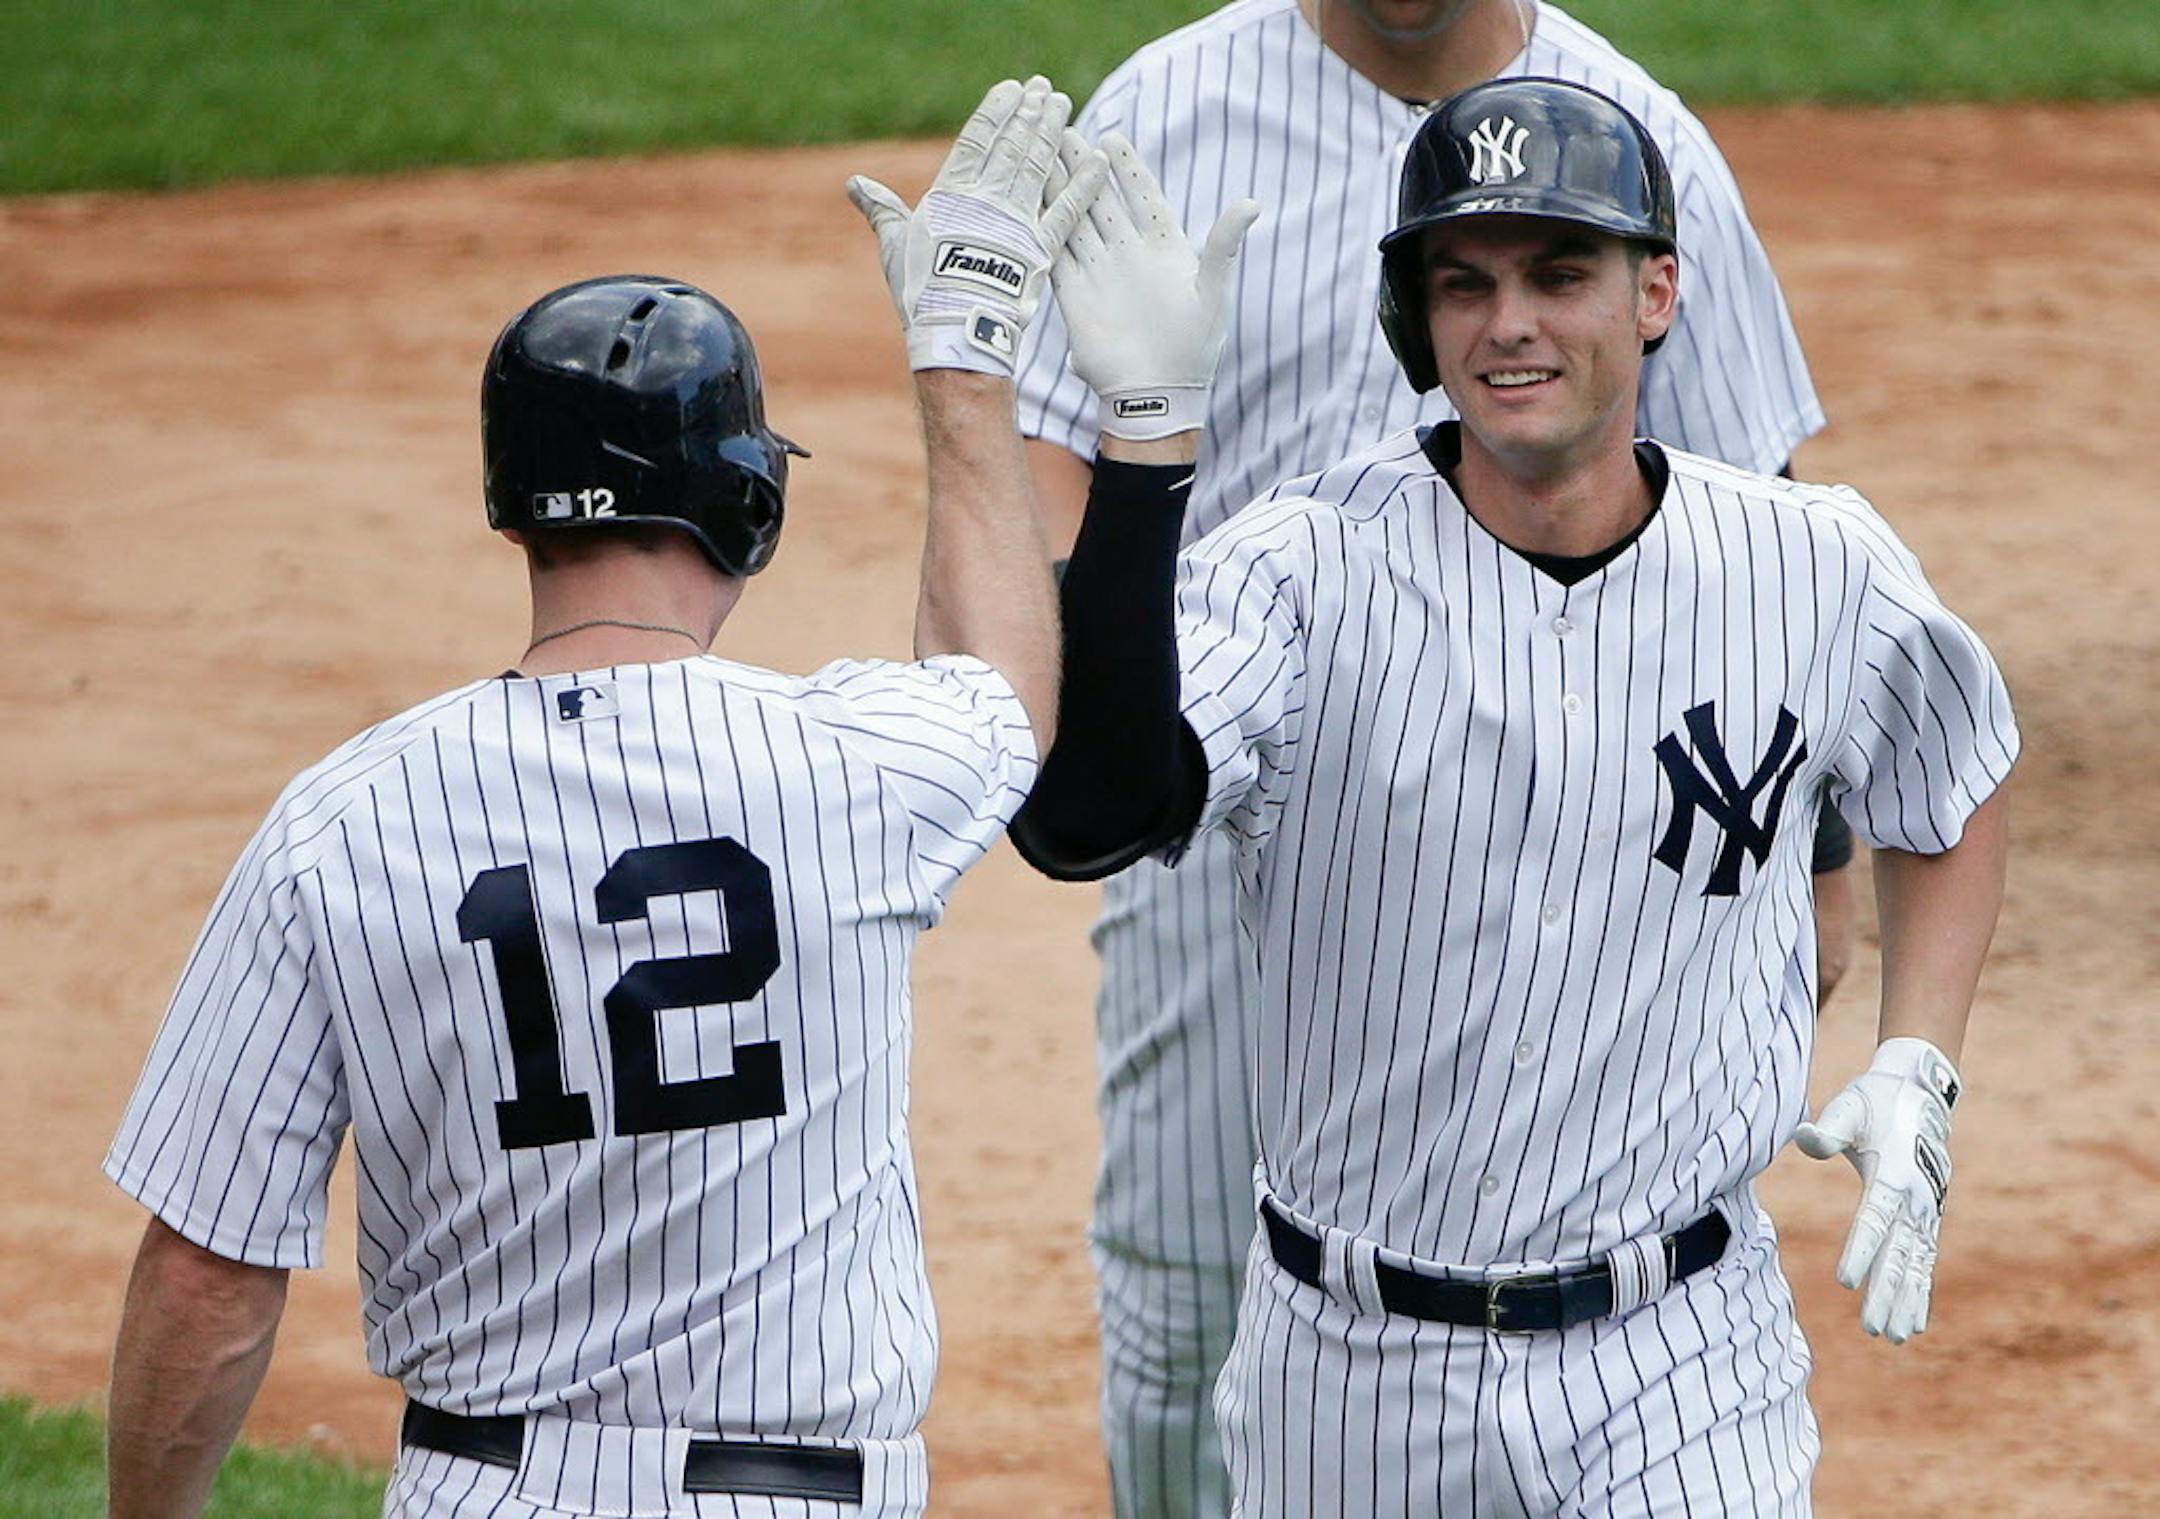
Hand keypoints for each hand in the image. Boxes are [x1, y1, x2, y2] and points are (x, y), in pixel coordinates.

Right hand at [847, 76, 1104, 375]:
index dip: (995, 112)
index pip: (976, 141)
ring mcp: (1017, 221)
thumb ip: (882, 209)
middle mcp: (988, 199)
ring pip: (1038, 166)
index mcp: (952, 194)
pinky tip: (1097, 159)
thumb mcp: (895, 244)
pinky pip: (1068, 209)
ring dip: (1051, 132)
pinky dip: (1084, 183)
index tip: (1011, 88)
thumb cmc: (919, 289)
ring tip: (1061, 103)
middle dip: (1028, 113)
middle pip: (1012, 146)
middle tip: (1043, 87)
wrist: (953, 327)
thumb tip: (854, 183)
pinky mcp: (1042, 247)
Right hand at [1047, 129, 1258, 439]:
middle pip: (1101, 199)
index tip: (1112, 138)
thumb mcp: (1214, 292)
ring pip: (1074, 219)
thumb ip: (1224, 245)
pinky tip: (1027, 204)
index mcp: (1163, 248)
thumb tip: (1251, 203)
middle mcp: (1128, 254)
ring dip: (1057, 188)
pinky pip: (1056, 254)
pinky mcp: (1075, 296)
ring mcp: (1100, 272)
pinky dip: (1043, 228)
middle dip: (1082, 164)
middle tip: (1061, 128)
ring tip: (1038, 155)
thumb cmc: (1193, 348)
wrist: (1157, 395)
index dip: (1128, 168)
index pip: (1142, 196)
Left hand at [1793, 1036, 1961, 1342]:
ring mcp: (1926, 1211)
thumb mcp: (1850, 1107)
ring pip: (1915, 1265)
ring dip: (1906, 1301)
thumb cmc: (1876, 1102)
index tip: (1847, 1282)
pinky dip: (1920, 1290)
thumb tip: (1803, 1138)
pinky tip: (1913, 1322)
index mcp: (1893, 1176)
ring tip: (1894, 1336)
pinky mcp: (1929, 1217)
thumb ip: (1829, 1128)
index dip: (1861, 1251)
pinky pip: (1924, 1260)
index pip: (1873, 1220)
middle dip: (1886, 1292)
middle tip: (1874, 1328)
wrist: (1921, 1093)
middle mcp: (1916, 1200)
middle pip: (1898, 1253)